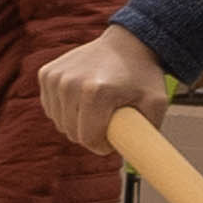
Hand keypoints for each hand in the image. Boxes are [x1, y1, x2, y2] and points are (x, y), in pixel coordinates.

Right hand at [36, 24, 168, 152]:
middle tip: (108, 122)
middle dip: (91, 135)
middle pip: (73, 133)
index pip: (89, 138)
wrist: (127, 42)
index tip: (113, 139)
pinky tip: (83, 98)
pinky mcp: (46, 74)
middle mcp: (70, 83)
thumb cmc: (143, 75)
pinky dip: (66, 109)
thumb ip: (148, 133)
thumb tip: (142, 160)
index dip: (102, 145)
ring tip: (98, 107)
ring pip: (60, 122)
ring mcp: (55, 77)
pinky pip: (51, 108)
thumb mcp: (156, 103)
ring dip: (78, 122)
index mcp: (96, 92)